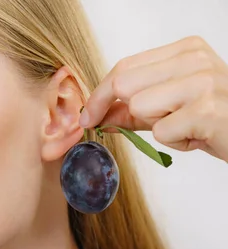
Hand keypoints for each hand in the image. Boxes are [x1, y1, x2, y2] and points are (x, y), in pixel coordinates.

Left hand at [80, 35, 227, 161]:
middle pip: (124, 84)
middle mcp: (194, 59)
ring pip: (139, 107)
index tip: (87, 117)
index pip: (123, 67)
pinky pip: (160, 132)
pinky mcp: (205, 109)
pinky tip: (198, 136)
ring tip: (187, 126)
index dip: (99, 95)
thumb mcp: (173, 108)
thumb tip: (97, 115)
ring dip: (158, 127)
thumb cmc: (215, 120)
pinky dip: (175, 142)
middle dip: (129, 112)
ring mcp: (202, 81)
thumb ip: (134, 110)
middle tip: (161, 123)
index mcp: (185, 51)